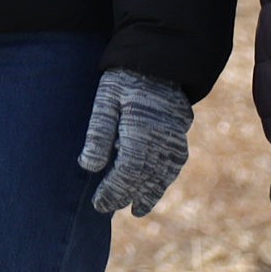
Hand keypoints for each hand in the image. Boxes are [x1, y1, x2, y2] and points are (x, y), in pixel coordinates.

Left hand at [79, 68, 192, 218]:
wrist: (159, 61)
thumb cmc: (125, 80)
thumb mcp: (104, 101)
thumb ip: (98, 133)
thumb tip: (89, 167)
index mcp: (141, 130)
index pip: (127, 172)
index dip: (113, 191)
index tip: (99, 204)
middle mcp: (162, 140)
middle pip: (144, 178)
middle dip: (125, 196)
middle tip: (107, 209)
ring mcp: (175, 140)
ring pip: (162, 176)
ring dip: (149, 194)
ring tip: (136, 210)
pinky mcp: (180, 137)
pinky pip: (174, 166)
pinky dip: (163, 180)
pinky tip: (153, 189)